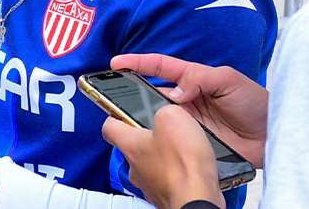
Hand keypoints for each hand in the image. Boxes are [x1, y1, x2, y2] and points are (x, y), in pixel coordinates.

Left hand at [103, 105, 223, 208]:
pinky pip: (168, 179)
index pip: (110, 127)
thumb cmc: (183, 164)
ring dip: (165, 156)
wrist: (198, 199)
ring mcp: (149, 184)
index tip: (121, 111)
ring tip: (184, 148)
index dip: (115, 116)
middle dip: (148, 137)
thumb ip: (162, 110)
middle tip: (165, 129)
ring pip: (151, 164)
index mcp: (129, 144)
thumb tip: (165, 114)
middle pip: (132, 147)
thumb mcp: (173, 117)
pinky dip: (178, 172)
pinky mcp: (166, 195)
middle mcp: (134, 166)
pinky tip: (192, 166)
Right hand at [111, 53, 267, 166]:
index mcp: (193, 79)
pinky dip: (159, 141)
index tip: (116, 62)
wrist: (274, 136)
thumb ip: (200, 79)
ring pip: (157, 118)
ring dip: (142, 119)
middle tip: (112, 95)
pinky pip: (171, 141)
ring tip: (124, 120)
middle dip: (130, 93)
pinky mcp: (192, 143)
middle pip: (151, 94)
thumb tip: (173, 93)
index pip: (160, 67)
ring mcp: (187, 123)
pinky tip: (149, 142)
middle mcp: (185, 101)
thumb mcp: (230, 80)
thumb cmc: (256, 103)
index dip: (138, 63)